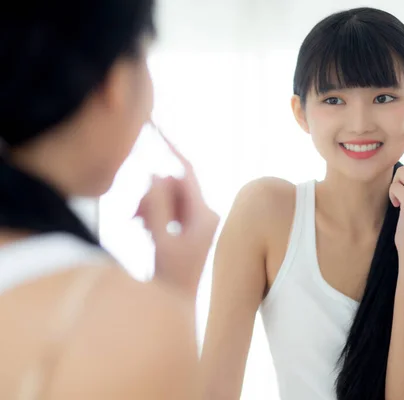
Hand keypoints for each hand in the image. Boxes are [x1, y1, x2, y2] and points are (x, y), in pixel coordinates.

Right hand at [134, 130, 219, 298]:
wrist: (177, 306)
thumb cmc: (170, 278)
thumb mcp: (160, 239)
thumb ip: (157, 204)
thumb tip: (156, 172)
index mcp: (206, 215)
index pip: (186, 171)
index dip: (169, 146)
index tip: (152, 126)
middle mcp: (207, 214)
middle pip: (174, 184)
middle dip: (151, 193)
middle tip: (133, 217)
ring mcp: (200, 221)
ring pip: (169, 196)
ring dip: (150, 206)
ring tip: (138, 226)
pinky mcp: (192, 227)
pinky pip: (170, 208)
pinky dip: (154, 214)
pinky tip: (145, 230)